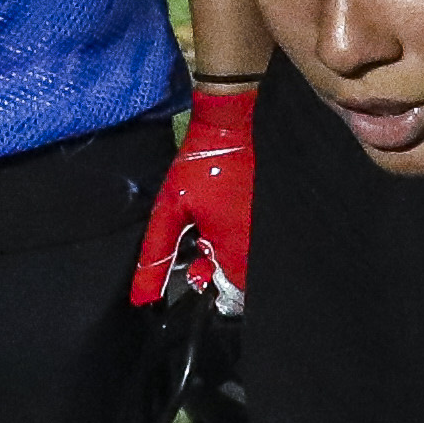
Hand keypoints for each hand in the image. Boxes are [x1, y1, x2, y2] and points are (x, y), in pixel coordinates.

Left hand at [131, 78, 261, 306]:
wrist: (234, 123)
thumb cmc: (199, 167)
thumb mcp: (169, 211)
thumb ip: (157, 257)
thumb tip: (142, 299)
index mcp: (236, 252)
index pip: (233, 297)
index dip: (213, 285)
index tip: (196, 268)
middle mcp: (262, 246)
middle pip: (248, 280)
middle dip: (224, 271)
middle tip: (203, 246)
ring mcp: (275, 228)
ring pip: (257, 259)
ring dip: (236, 254)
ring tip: (215, 230)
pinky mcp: (281, 213)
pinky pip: (267, 239)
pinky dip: (249, 237)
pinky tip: (232, 217)